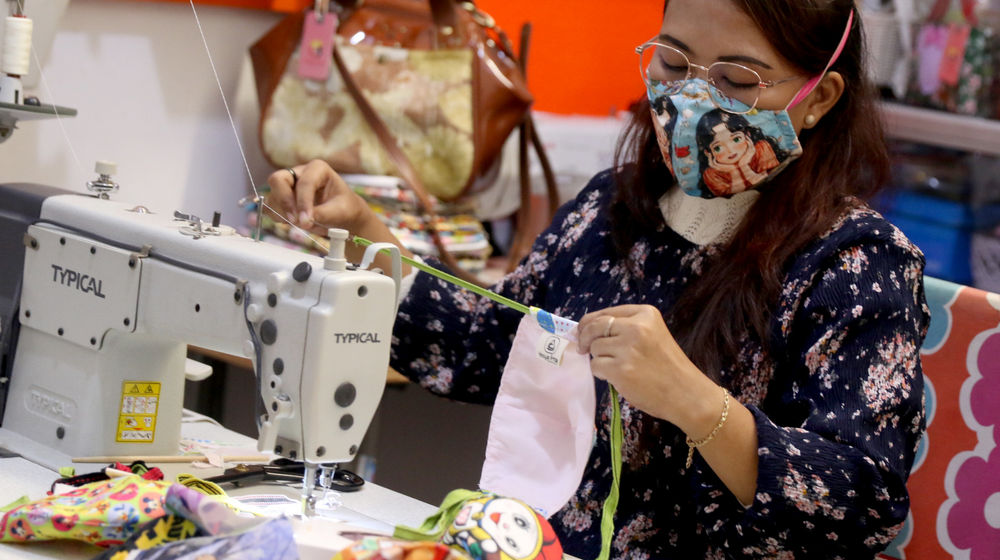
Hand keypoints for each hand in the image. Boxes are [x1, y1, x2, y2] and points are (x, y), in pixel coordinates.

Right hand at [265, 159, 373, 235]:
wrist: (343, 216)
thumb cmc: (344, 209)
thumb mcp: (340, 212)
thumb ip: (323, 214)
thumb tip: (303, 220)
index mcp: (318, 169)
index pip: (304, 183)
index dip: (303, 202)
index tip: (306, 221)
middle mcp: (299, 173)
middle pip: (277, 180)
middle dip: (284, 202)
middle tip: (295, 221)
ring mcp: (288, 186)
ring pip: (272, 196)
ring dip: (283, 213)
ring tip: (303, 223)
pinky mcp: (282, 199)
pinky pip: (270, 207)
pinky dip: (278, 217)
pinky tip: (294, 223)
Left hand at [576, 305, 721, 433]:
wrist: (687, 394)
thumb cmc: (669, 367)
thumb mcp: (653, 335)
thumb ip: (626, 328)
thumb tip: (587, 329)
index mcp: (645, 314)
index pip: (606, 313)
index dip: (589, 322)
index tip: (582, 330)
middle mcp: (636, 327)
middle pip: (595, 326)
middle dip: (584, 337)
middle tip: (582, 348)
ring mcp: (628, 348)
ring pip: (594, 348)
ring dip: (599, 359)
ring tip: (617, 367)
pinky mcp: (620, 369)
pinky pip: (596, 366)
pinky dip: (601, 373)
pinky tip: (617, 377)